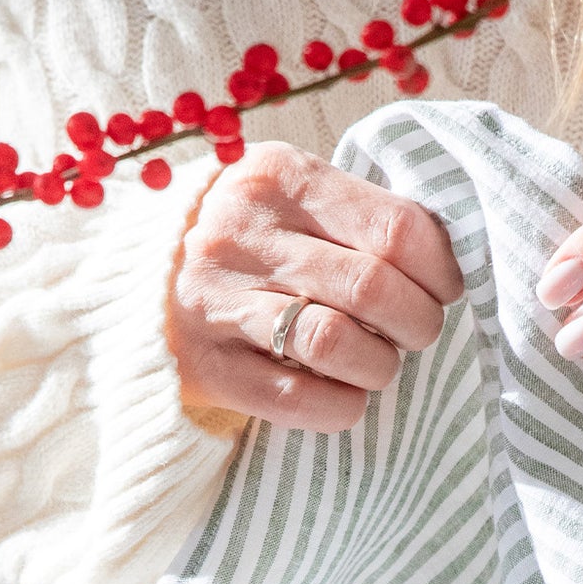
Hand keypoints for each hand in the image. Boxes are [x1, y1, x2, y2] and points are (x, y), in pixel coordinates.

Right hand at [170, 142, 463, 428]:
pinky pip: (297, 399)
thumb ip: (358, 214)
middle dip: (418, 322)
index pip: (396, 227)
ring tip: (378, 363)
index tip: (444, 289)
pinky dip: (341, 406)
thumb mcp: (292, 195)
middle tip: (416, 333)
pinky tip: (345, 396)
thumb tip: (445, 265)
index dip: (440, 269)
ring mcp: (218, 301)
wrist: (137, 275)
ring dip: (380, 365)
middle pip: (373, 286)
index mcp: (279, 178)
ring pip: (335, 342)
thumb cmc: (247, 236)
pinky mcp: (206, 365)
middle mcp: (242, 233)